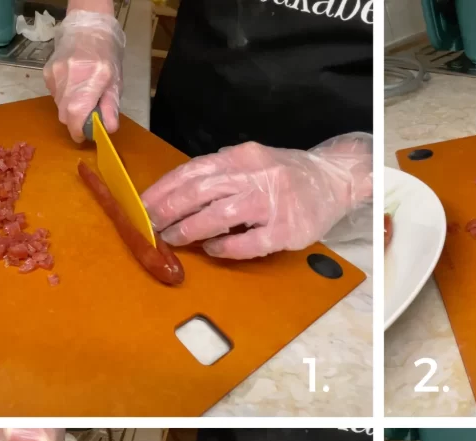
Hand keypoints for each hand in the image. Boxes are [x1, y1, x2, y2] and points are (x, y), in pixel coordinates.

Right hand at [43, 11, 124, 142]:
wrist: (88, 30)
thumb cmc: (107, 57)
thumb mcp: (115, 83)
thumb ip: (110, 107)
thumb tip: (108, 130)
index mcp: (91, 79)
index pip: (76, 112)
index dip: (77, 130)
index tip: (82, 137)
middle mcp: (70, 76)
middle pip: (65, 113)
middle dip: (75, 122)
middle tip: (87, 118)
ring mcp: (55, 73)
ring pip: (59, 105)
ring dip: (70, 109)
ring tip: (82, 98)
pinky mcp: (47, 72)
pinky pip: (54, 94)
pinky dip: (64, 97)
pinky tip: (73, 87)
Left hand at [142, 133, 372, 258]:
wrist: (334, 179)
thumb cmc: (286, 174)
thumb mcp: (252, 161)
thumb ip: (220, 173)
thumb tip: (177, 193)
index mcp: (242, 156)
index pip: (193, 171)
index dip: (164, 189)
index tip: (142, 203)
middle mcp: (255, 176)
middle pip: (200, 192)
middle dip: (168, 210)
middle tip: (149, 225)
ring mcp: (272, 203)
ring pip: (220, 216)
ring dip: (190, 229)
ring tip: (173, 238)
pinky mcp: (286, 230)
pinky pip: (248, 242)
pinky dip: (224, 247)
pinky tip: (212, 249)